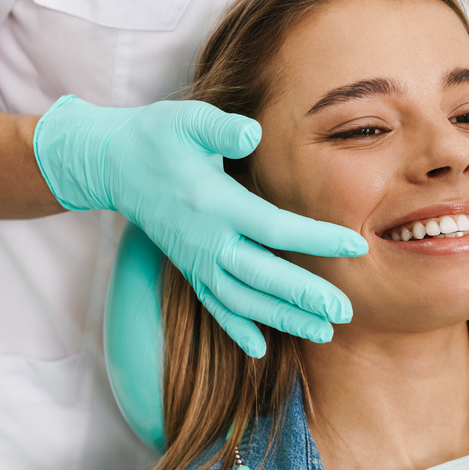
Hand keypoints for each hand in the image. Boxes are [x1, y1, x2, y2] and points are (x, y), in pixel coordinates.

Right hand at [34, 96, 366, 357]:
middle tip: (345, 311)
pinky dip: (236, 328)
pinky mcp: (189, 269)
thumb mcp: (187, 120)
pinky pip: (214, 305)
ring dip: (282, 318)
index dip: (316, 238)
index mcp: (215, 203)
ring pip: (242, 299)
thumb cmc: (158, 136)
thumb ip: (220, 129)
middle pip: (262, 275)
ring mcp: (196, 260)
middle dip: (304, 296)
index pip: (274, 226)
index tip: (356, 245)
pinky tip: (260, 349)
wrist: (113, 164)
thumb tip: (252, 134)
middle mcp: (206, 239)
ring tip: (323, 332)